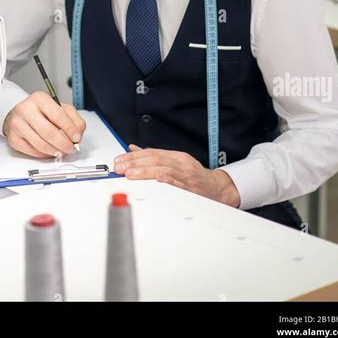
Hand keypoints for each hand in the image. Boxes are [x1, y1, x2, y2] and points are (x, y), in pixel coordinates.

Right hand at [2, 91, 85, 158]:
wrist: (19, 115)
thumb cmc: (41, 111)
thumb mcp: (60, 108)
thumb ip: (73, 119)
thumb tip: (77, 135)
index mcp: (40, 98)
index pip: (57, 115)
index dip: (69, 128)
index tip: (76, 137)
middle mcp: (26, 109)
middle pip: (48, 132)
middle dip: (63, 144)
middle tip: (70, 148)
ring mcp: (17, 124)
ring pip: (41, 145)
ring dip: (55, 151)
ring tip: (62, 151)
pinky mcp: (13, 139)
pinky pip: (32, 152)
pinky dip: (44, 154)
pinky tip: (49, 151)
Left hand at [113, 145, 240, 206]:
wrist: (217, 189)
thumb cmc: (195, 177)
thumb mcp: (175, 163)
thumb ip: (154, 156)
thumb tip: (133, 149)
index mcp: (176, 157)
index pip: (151, 152)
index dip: (133, 156)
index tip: (119, 160)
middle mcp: (181, 163)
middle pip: (155, 159)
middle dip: (134, 163)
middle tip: (119, 167)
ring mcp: (186, 175)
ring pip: (163, 169)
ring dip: (145, 172)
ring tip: (130, 174)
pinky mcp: (191, 188)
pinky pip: (177, 184)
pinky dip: (166, 180)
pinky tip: (156, 180)